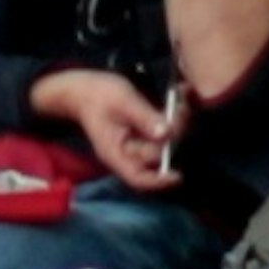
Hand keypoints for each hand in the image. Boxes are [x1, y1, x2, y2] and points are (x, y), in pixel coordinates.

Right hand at [29, 70, 187, 191]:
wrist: (84, 87)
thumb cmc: (98, 95)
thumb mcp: (122, 102)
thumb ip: (144, 117)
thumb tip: (166, 133)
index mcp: (116, 153)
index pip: (137, 177)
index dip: (158, 181)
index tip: (177, 175)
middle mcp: (128, 152)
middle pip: (156, 155)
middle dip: (174, 136)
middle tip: (184, 110)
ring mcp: (136, 141)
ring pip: (163, 140)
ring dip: (177, 123)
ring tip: (184, 101)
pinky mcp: (143, 130)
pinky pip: (161, 128)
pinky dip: (172, 115)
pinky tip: (181, 94)